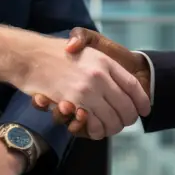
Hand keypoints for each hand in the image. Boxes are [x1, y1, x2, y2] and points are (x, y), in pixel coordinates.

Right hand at [32, 28, 150, 136]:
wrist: (29, 56)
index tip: (145, 110)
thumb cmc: (55, 51)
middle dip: (127, 118)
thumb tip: (122, 83)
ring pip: (112, 119)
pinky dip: (96, 129)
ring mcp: (86, 91)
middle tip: (125, 122)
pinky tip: (95, 128)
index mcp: (105, 62)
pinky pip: (93, 124)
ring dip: (112, 127)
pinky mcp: (73, 103)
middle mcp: (99, 76)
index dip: (141, 101)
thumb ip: (104, 62)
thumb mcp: (84, 44)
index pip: (133, 86)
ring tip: (109, 127)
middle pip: (125, 107)